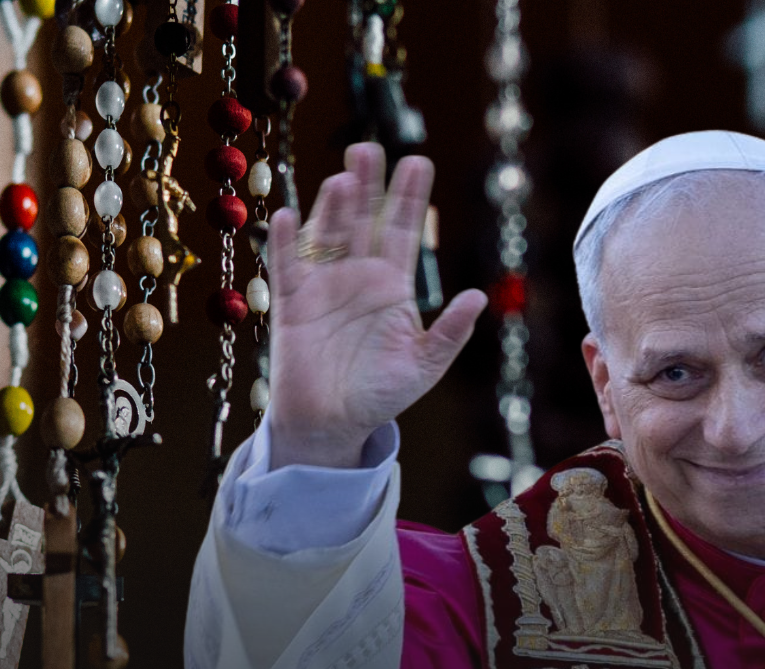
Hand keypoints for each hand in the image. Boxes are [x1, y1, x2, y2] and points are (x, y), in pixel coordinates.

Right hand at [267, 142, 487, 468]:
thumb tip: (478, 297)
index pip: (402, 231)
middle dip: (368, 185)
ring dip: (334, 207)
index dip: (409, 198)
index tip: (419, 161)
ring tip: (345, 179)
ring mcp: (323, 285)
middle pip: (362, 220)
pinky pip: (287, 265)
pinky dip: (286, 241)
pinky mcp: (292, 302)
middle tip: (371, 148)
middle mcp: (357, 275)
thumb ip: (450, 333)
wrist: (333, 424)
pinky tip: (289, 216)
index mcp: (391, 286)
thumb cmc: (379, 395)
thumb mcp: (424, 366)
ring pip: (327, 234)